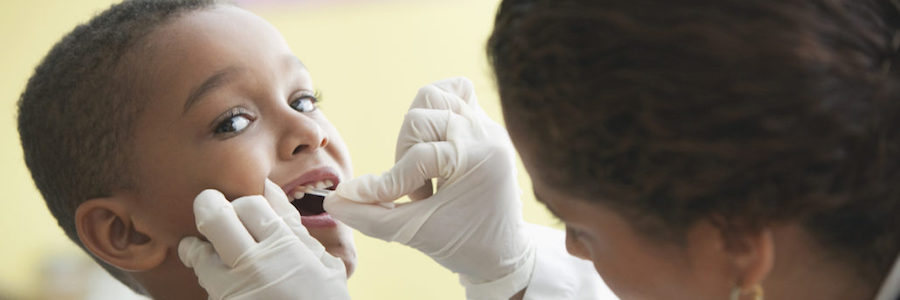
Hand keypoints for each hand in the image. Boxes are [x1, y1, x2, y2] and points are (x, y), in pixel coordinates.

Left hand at [178, 179, 349, 299]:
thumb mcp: (324, 264)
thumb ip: (293, 226)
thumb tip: (269, 189)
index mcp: (283, 247)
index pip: (247, 204)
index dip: (243, 202)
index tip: (244, 208)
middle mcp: (253, 265)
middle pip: (213, 218)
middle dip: (207, 204)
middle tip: (211, 206)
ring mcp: (232, 290)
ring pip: (197, 253)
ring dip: (198, 246)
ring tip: (208, 248)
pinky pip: (203, 284)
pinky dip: (207, 275)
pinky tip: (224, 278)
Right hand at [324, 77, 535, 298]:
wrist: (503, 252)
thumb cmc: (464, 245)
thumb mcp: (413, 233)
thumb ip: (369, 216)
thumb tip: (332, 201)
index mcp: (479, 157)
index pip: (419, 157)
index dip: (386, 183)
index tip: (359, 200)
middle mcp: (487, 133)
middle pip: (420, 117)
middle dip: (406, 158)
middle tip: (416, 195)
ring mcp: (487, 124)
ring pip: (434, 96)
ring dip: (416, 133)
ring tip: (422, 170)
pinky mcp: (482, 124)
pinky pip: (456, 92)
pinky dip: (436, 110)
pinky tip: (432, 142)